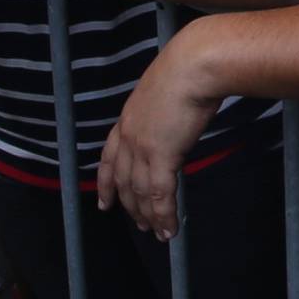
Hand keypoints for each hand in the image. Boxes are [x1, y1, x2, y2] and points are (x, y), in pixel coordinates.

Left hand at [96, 28, 222, 240]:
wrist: (194, 65)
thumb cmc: (187, 69)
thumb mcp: (164, 92)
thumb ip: (161, 112)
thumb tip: (173, 122)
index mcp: (127, 118)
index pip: (109, 158)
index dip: (106, 183)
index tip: (104, 202)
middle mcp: (129, 135)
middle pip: (124, 181)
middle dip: (130, 206)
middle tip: (139, 224)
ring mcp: (142, 146)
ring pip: (141, 192)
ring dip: (149, 216)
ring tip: (157, 233)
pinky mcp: (162, 154)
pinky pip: (161, 194)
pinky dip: (165, 215)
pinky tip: (171, 229)